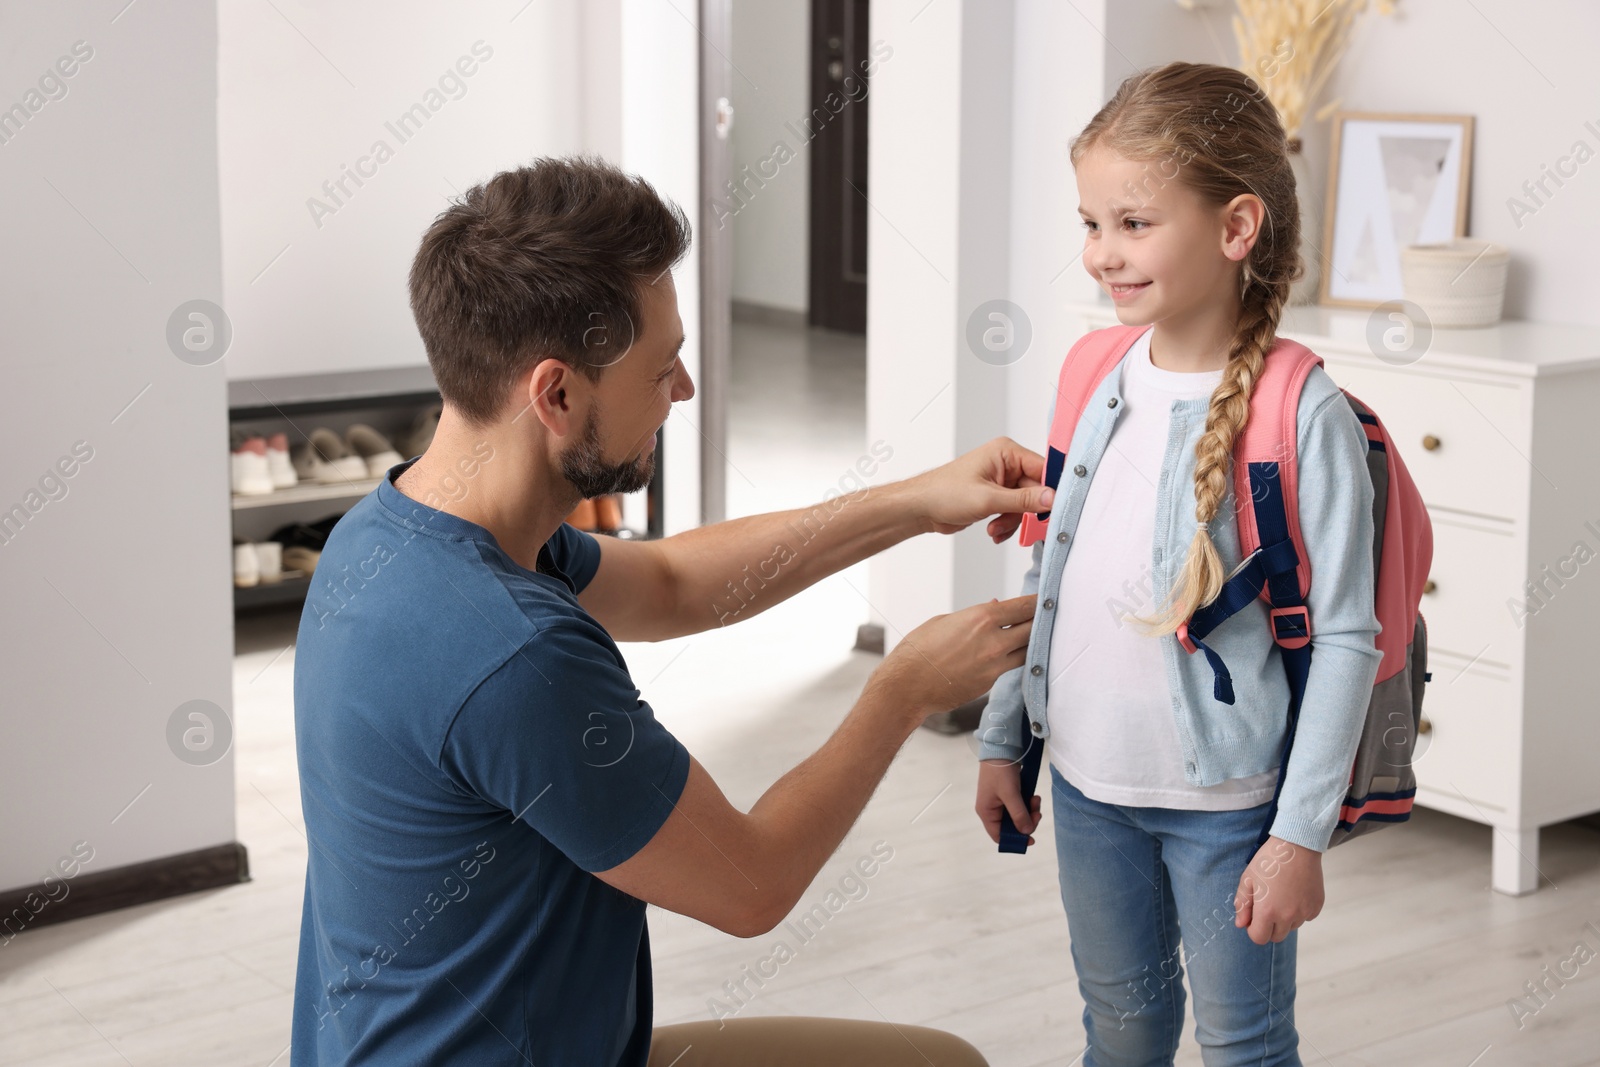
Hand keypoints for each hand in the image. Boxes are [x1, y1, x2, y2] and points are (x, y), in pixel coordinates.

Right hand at [867, 594, 1035, 723]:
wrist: (907, 685)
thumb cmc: (919, 650)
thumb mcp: (944, 621)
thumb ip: (975, 614)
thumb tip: (996, 607)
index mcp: (980, 618)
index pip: (1023, 607)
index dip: (1038, 602)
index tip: (1047, 598)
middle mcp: (993, 641)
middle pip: (1033, 629)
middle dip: (1043, 621)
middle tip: (1051, 615)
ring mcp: (994, 664)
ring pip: (1029, 650)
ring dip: (1035, 642)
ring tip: (1043, 635)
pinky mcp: (991, 682)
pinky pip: (1013, 666)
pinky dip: (1019, 657)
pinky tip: (1021, 652)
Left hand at [908, 438, 1053, 541]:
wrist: (921, 508)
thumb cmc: (944, 493)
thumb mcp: (988, 499)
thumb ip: (1023, 500)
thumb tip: (1051, 498)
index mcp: (1006, 452)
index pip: (1042, 468)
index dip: (1050, 490)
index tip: (1055, 509)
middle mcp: (1006, 464)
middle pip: (1035, 490)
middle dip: (1024, 512)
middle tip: (1015, 523)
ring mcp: (1001, 481)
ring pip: (1025, 505)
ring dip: (1013, 521)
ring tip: (995, 528)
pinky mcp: (996, 496)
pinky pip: (1014, 512)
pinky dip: (1006, 524)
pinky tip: (993, 530)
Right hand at [975, 757, 1040, 845]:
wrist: (1001, 749)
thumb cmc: (1000, 772)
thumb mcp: (1011, 794)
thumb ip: (1019, 815)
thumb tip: (1027, 832)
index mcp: (987, 812)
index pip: (999, 836)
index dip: (1014, 840)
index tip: (1030, 839)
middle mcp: (992, 810)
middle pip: (1011, 827)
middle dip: (1026, 821)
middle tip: (1037, 813)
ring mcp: (1000, 802)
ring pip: (1018, 816)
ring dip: (1029, 811)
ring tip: (1036, 800)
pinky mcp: (1009, 795)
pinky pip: (1020, 806)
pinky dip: (1028, 804)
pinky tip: (1034, 796)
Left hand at [1233, 835, 1323, 944]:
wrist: (1297, 846)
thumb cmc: (1269, 861)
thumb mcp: (1248, 879)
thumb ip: (1242, 904)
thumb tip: (1241, 924)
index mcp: (1267, 911)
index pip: (1259, 938)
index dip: (1253, 929)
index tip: (1253, 917)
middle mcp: (1288, 916)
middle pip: (1276, 937)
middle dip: (1268, 926)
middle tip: (1267, 906)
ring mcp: (1304, 912)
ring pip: (1291, 927)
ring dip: (1284, 919)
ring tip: (1281, 895)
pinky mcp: (1317, 907)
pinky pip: (1306, 917)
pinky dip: (1299, 911)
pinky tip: (1294, 893)